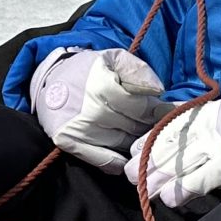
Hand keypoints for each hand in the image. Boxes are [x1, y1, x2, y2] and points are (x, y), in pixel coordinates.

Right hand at [30, 48, 168, 170]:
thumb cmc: (87, 69)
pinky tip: (127, 156)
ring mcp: (80, 129)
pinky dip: (118, 162)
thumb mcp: (113, 58)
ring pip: (124, 144)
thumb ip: (138, 70)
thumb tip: (157, 91)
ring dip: (136, 142)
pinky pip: (103, 161)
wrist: (50, 80)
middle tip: (159, 125)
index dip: (160, 111)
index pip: (143, 108)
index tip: (171, 113)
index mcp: (102, 85)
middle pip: (135, 127)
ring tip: (144, 135)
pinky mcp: (70, 143)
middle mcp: (92, 110)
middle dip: (150, 125)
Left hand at [129, 97, 220, 207]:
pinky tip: (169, 200)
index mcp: (202, 114)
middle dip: (146, 164)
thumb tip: (172, 139)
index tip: (133, 154)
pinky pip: (200, 178)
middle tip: (130, 178)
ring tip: (145, 192)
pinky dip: (183, 189)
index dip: (147, 143)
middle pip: (167, 147)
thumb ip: (200, 125)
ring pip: (178, 164)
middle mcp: (205, 127)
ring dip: (159, 180)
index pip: (166, 129)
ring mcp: (217, 144)